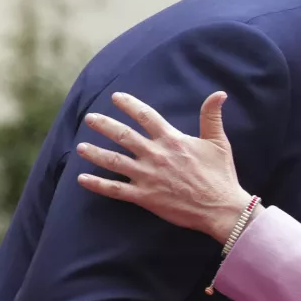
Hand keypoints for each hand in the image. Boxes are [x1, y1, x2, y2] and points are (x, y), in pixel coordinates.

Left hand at [76, 91, 254, 242]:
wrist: (220, 207)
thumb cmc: (220, 174)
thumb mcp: (218, 141)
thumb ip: (212, 116)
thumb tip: (219, 93)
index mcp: (172, 140)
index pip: (146, 116)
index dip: (130, 105)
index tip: (116, 97)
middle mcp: (155, 155)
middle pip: (123, 136)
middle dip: (104, 125)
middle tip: (90, 118)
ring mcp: (147, 176)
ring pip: (114, 161)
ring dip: (95, 153)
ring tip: (80, 146)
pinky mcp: (144, 197)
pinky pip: (115, 190)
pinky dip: (97, 184)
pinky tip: (82, 178)